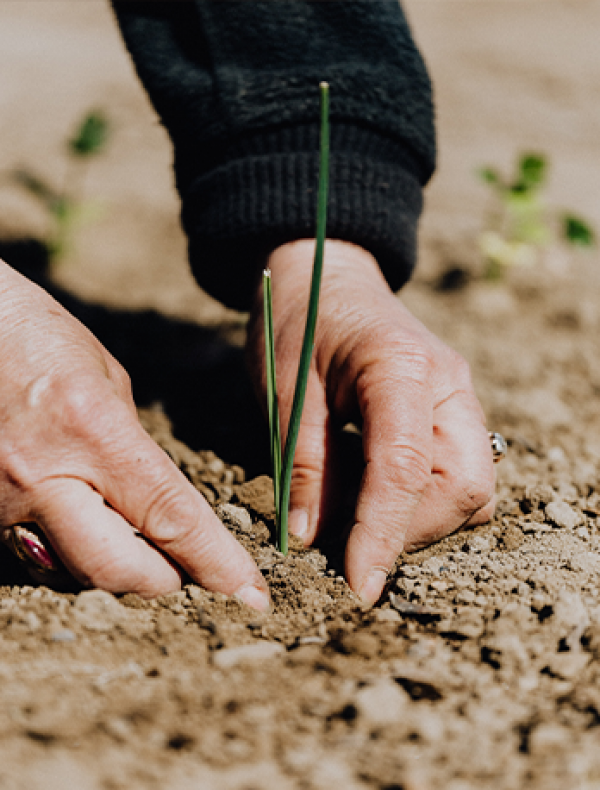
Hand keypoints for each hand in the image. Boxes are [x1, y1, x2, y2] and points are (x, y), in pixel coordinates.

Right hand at [0, 260, 269, 608]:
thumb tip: (158, 504)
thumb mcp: (108, 382)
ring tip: (138, 547)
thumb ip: (134, 450)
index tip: (251, 593)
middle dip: (163, 580)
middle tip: (185, 571)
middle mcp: (42, 475)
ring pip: (72, 572)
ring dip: (116, 571)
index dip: (215, 562)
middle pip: (116, 568)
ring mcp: (2, 502)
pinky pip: (35, 558)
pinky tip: (88, 531)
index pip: (169, 515)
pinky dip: (71, 556)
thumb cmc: (40, 340)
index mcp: (92, 429)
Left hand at [247, 240, 494, 604]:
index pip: (406, 469)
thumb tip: (312, 540)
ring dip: (419, 521)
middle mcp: (449, 384)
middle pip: (464, 487)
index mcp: (401, 367)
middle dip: (411, 530)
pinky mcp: (452, 412)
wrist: (324, 275)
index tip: (359, 586)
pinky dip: (423, 502)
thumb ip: (304, 464)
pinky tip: (375, 496)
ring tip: (359, 519)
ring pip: (471, 489)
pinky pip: (459, 475)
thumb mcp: (285, 389)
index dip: (384, 534)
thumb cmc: (297, 321)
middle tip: (352, 544)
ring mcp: (459, 397)